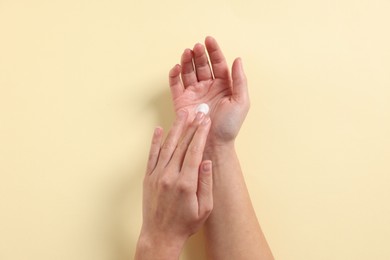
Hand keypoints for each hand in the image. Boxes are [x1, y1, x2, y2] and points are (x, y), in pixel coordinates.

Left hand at [135, 110, 212, 259]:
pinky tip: (159, 129)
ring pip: (167, 146)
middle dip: (192, 126)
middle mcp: (170, 176)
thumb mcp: (204, 208)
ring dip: (176, 128)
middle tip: (198, 112)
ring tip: (183, 114)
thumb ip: (206, 183)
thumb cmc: (185, 224)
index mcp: (186, 183)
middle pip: (182, 145)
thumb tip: (207, 161)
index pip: (195, 151)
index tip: (205, 121)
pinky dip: (155, 141)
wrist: (160, 236)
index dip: (201, 134)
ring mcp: (157, 176)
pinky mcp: (148, 178)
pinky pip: (152, 155)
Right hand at [168, 36, 249, 147]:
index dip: (214, 51)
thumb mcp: (241, 101)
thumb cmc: (230, 126)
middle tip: (196, 47)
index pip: (218, 64)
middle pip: (202, 65)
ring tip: (187, 53)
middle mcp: (208, 87)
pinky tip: (177, 67)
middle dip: (199, 54)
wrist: (213, 144)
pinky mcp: (181, 101)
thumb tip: (238, 59)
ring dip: (187, 61)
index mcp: (223, 86)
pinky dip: (174, 75)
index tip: (209, 39)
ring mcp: (194, 93)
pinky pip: (175, 85)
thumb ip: (240, 80)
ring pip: (188, 72)